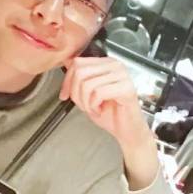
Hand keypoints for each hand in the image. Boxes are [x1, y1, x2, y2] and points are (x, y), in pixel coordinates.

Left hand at [60, 57, 157, 189]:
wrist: (127, 131)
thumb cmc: (111, 114)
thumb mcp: (87, 94)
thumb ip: (78, 80)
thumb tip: (65, 65)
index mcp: (107, 64)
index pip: (78, 63)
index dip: (67, 81)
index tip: (65, 94)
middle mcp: (116, 66)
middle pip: (80, 72)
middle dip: (76, 93)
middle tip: (84, 105)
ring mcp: (122, 76)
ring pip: (87, 84)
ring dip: (86, 102)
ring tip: (94, 108)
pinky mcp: (126, 88)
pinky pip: (98, 93)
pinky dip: (94, 106)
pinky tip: (100, 110)